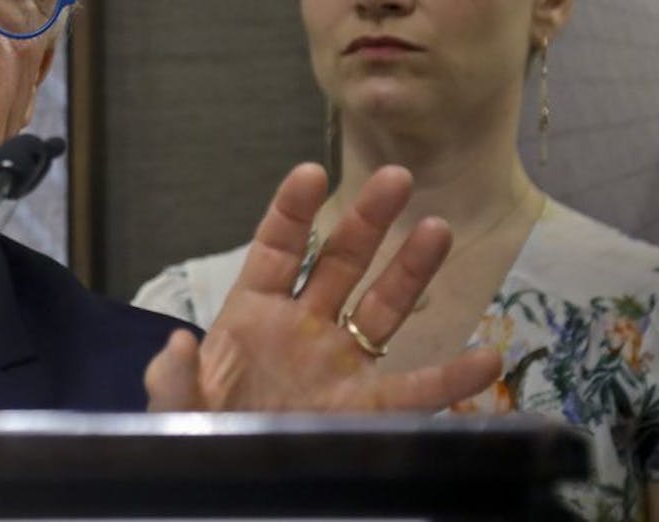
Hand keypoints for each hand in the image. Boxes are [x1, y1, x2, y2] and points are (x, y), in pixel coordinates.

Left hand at [145, 163, 500, 411]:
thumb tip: (179, 343)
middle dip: (367, 219)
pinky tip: (486, 359)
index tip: (312, 172)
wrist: (226, 486)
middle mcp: (303, 329)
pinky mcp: (365, 411)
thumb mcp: (174, 407)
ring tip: (438, 227)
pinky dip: (452, 380)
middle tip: (397, 177)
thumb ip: (172, 377)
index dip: (293, 210)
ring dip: (412, 269)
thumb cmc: (197, 436)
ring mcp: (339, 366)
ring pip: (382, 307)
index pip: (278, 249)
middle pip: (341, 262)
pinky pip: (414, 392)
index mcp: (253, 314)